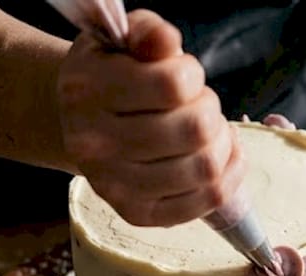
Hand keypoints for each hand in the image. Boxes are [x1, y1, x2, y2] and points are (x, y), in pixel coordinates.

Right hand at [56, 9, 243, 225]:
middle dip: (209, 110)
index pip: (172, 85)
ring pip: (205, 167)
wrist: (76, 120)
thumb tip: (166, 41)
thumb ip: (149, 32)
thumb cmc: (112, 73)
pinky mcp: (136, 213)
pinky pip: (206, 202)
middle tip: (197, 104)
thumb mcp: (124, 38)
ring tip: (208, 130)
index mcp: (88, 90)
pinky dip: (229, 175)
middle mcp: (94, 143)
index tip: (183, 74)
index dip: (191, 74)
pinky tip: (221, 155)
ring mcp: (113, 185)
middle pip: (194, 130)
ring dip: (221, 143)